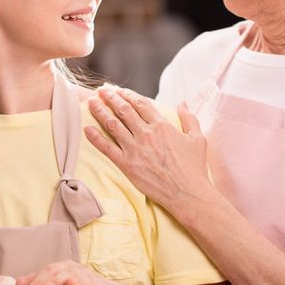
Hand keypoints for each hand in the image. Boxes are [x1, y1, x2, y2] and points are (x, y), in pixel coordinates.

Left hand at [15, 261, 132, 284]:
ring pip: (82, 280)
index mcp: (67, 269)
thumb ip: (41, 284)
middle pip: (61, 273)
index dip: (34, 281)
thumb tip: (18, 283)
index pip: (48, 271)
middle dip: (46, 283)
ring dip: (72, 281)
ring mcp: (94, 283)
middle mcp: (79, 272)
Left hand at [85, 86, 213, 212]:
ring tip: (91, 102)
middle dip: (110, 98)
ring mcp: (135, 149)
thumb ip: (189, 118)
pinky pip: (106, 148)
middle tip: (101, 91)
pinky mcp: (127, 165)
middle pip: (123, 110)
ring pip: (112, 125)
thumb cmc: (194, 168)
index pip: (140, 104)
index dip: (128, 95)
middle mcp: (146, 134)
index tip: (119, 90)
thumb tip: (183, 103)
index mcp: (162, 125)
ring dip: (100, 111)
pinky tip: (86, 128)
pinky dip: (95, 137)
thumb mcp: (197, 138)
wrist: (187, 193)